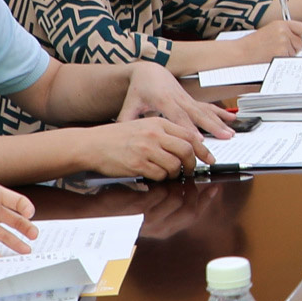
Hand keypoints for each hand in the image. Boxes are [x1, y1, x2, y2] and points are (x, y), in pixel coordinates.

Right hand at [86, 114, 205, 179]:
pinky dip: (160, 178)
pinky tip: (153, 174)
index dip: (203, 149)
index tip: (209, 158)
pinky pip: (159, 175)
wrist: (92, 144)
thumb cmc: (117, 137)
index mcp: (157, 123)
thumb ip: (164, 133)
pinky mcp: (137, 164)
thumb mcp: (142, 126)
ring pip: (174, 165)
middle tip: (190, 170)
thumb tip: (189, 145)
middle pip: (186, 150)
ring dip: (174, 173)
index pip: (189, 135)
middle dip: (192, 164)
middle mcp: (154, 134)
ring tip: (167, 173)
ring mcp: (146, 150)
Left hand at [127, 59, 234, 138]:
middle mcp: (178, 99)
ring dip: (219, 123)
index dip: (189, 128)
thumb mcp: (129, 104)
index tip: (198, 140)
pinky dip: (221, 113)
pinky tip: (232, 119)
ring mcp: (187, 99)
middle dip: (211, 128)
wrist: (148, 71)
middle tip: (224, 139)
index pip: (177, 116)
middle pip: (197, 115)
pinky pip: (208, 107)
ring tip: (231, 134)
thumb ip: (127, 119)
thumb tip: (123, 135)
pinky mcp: (192, 100)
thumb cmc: (138, 89)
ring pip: (205, 111)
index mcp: (163, 100)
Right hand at [231, 17, 301, 66]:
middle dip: (293, 47)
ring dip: (286, 55)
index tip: (294, 38)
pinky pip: (289, 60)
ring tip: (272, 53)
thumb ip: (284, 32)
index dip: (298, 35)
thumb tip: (297, 38)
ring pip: (295, 53)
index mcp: (281, 24)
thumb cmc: (252, 44)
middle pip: (300, 43)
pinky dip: (282, 61)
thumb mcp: (269, 30)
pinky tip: (271, 57)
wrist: (241, 52)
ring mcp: (283, 43)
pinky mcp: (281, 54)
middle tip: (279, 49)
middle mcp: (284, 32)